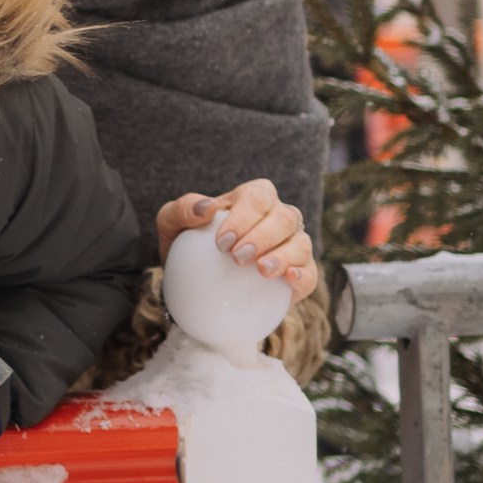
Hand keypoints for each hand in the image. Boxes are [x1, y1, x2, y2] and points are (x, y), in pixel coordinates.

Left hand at [156, 179, 315, 302]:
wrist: (197, 285)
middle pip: (284, 218)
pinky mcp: (300, 274)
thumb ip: (182, 209)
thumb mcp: (172, 224)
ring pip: (300, 243)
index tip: (222, 242)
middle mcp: (279, 218)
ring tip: (261, 270)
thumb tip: (206, 208)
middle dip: (263, 236)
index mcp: (253, 198)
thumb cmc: (188, 246)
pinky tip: (288, 279)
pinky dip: (302, 275)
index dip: (244, 217)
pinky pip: (309, 273)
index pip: (258, 197)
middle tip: (238, 257)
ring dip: (283, 256)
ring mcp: (293, 245)